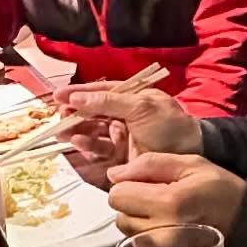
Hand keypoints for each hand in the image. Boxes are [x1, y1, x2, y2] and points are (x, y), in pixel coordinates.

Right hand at [57, 84, 200, 161]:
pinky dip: (87, 146)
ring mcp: (123, 134)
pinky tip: (79, 143)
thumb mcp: (140, 107)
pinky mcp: (122, 154)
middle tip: (59, 118)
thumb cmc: (169, 125)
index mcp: (132, 97)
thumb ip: (108, 101)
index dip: (78, 93)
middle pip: (92, 112)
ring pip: (92, 131)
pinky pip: (99, 148)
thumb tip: (76, 98)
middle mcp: (125, 114)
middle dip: (74, 114)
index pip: (100, 91)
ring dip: (77, 130)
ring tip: (64, 133)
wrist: (189, 153)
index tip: (57, 96)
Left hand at [107, 152, 246, 238]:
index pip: (117, 195)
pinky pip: (137, 245)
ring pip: (126, 231)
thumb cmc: (220, 189)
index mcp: (168, 202)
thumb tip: (114, 174)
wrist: (246, 223)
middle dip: (134, 203)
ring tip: (165, 214)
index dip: (130, 185)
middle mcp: (160, 232)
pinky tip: (167, 228)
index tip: (150, 184)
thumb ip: (150, 164)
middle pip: (120, 214)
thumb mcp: (191, 163)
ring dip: (139, 220)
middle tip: (160, 198)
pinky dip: (146, 235)